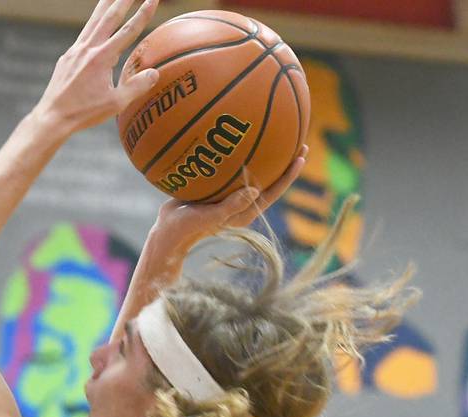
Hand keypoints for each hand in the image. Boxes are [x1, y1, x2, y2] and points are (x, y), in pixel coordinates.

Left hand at [35, 0, 160, 133]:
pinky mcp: (67, 57)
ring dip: (105, 4)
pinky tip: (95, 24)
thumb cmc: (83, 113)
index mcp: (102, 58)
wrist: (52, 117)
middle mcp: (88, 49)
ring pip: (93, 21)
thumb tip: (154, 73)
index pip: (128, 30)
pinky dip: (92, 25)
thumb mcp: (115, 104)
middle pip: (109, 17)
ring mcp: (75, 51)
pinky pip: (83, 35)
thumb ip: (136, 87)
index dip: (143, 14)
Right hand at [145, 147, 306, 260]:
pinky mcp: (216, 187)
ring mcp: (229, 194)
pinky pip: (232, 168)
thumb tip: (255, 189)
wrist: (166, 231)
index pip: (273, 191)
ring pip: (254, 172)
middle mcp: (241, 201)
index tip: (301, 157)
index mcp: (245, 211)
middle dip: (285, 161)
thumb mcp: (208, 218)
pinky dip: (239, 154)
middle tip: (300, 141)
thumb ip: (230, 206)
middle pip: (270, 179)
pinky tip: (235, 137)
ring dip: (267, 155)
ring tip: (278, 134)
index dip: (288, 175)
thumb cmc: (186, 228)